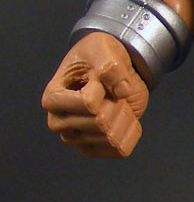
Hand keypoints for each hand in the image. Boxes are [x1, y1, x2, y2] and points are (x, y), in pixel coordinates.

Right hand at [42, 32, 148, 157]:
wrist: (111, 70)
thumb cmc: (98, 58)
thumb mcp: (103, 51)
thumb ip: (110, 67)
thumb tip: (122, 91)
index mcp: (53, 98)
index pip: (88, 104)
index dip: (103, 88)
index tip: (97, 79)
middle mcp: (59, 122)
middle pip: (101, 122)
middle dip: (117, 103)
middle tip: (112, 92)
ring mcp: (75, 138)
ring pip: (112, 138)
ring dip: (125, 117)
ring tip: (117, 103)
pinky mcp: (93, 147)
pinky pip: (120, 150)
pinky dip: (131, 132)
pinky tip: (127, 119)